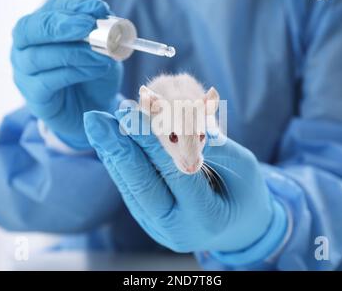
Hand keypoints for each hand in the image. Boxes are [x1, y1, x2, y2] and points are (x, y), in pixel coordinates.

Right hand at [11, 0, 122, 148]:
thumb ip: (103, 35)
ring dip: (72, 52)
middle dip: (60, 25)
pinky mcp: (33, 96)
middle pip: (28, 29)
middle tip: (87, 26)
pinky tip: (94, 70)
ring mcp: (24, 73)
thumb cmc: (94, 75)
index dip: (73, 7)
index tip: (99, 8)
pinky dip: (73, 73)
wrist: (93, 109)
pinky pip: (47, 81)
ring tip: (100, 55)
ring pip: (37, 56)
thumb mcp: (103, 51)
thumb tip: (105, 17)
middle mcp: (24, 48)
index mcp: (40, 28)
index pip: (50, 9)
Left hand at [84, 109, 286, 254]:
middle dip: (117, 148)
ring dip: (112, 153)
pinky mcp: (148, 220)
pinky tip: (109, 142)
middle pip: (141, 184)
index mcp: (206, 217)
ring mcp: (159, 228)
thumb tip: (182, 118)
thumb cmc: (246, 194)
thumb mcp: (244, 168)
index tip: (129, 112)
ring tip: (98, 124)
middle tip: (95, 119)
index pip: (173, 172)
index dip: (150, 141)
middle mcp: (177, 228)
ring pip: (130, 186)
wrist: (239, 228)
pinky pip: (130, 189)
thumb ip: (215, 146)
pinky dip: (119, 163)